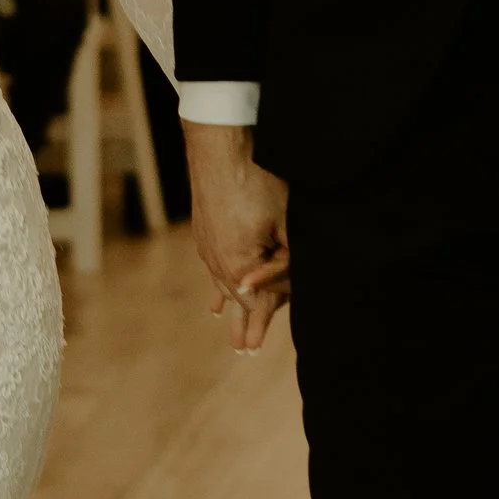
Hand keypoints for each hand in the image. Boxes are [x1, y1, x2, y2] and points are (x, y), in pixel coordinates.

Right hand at [185, 123, 291, 351]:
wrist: (218, 148)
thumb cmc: (257, 182)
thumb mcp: (286, 222)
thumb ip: (288, 261)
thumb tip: (293, 283)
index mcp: (240, 266)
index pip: (259, 303)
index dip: (264, 323)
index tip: (257, 349)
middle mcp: (219, 263)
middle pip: (240, 299)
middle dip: (247, 325)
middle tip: (245, 350)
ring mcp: (209, 249)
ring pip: (225, 285)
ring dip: (232, 309)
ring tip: (233, 335)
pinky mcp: (205, 234)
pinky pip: (214, 269)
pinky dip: (218, 287)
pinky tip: (215, 302)